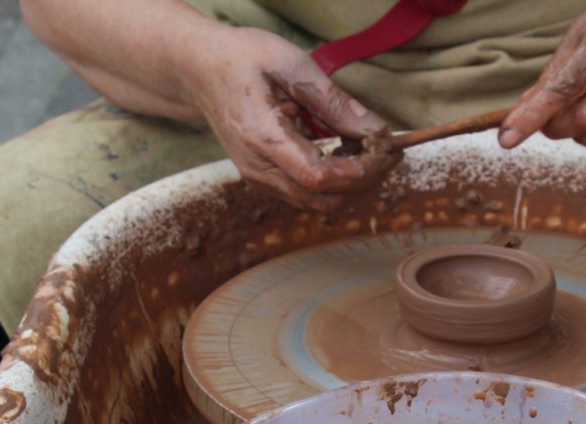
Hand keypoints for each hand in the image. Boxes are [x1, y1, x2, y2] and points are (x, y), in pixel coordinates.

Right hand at [180, 25, 399, 211]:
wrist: (199, 69)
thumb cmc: (242, 58)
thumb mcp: (291, 65)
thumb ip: (334, 102)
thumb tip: (376, 132)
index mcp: (262, 138)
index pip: (321, 177)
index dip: (361, 170)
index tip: (386, 148)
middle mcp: (258, 169)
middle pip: (325, 198)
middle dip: (365, 180)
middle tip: (387, 147)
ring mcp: (259, 180)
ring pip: (319, 203)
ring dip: (352, 183)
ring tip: (367, 147)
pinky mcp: (265, 181)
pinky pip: (308, 195)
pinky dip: (335, 181)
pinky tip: (345, 150)